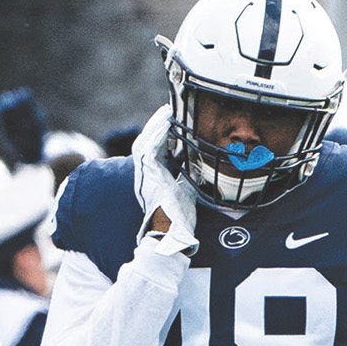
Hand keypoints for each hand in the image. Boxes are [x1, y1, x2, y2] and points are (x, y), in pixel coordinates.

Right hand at [133, 108, 197, 250]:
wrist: (170, 234)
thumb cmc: (179, 221)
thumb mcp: (186, 194)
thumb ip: (189, 180)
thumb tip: (201, 169)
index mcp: (155, 180)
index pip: (156, 152)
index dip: (162, 136)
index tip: (173, 122)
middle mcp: (147, 176)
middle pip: (147, 143)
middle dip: (156, 126)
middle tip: (168, 110)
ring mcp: (145, 175)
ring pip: (144, 142)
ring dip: (155, 126)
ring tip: (166, 111)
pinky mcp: (147, 174)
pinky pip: (148, 148)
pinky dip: (156, 134)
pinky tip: (165, 122)